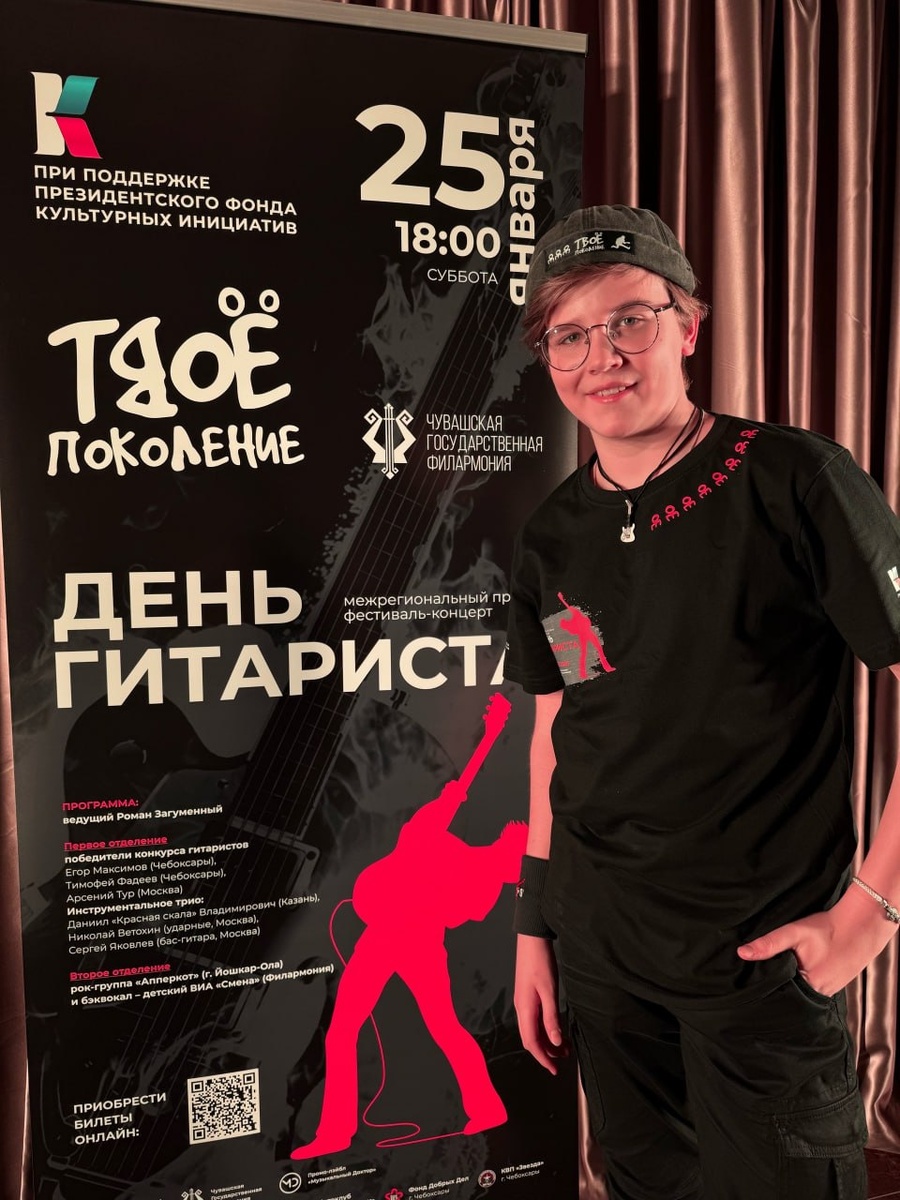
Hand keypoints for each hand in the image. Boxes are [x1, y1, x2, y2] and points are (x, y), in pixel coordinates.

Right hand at [514, 934, 568, 1072]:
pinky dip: (545, 1029)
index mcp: (525, 1009)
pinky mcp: (527, 996)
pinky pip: (534, 1020)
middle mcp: (521, 1008)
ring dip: (547, 1040)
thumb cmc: (541, 963)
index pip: (531, 1043)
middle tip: (564, 1058)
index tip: (555, 1069)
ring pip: (533, 1030)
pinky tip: (556, 1027)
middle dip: (546, 1052)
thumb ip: (551, 1018)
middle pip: (531, 1039)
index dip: (543, 1058)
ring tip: (564, 1045)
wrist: (532, 939)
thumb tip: (555, 1041)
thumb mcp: (550, 991)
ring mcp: (523, 1002)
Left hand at [737, 886, 898, 994]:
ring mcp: (828, 992)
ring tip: (777, 974)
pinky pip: (812, 989)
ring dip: (790, 985)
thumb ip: (770, 944)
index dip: (764, 987)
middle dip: (776, 987)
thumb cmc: (826, 928)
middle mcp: (818, 994)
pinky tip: (798, 971)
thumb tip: (742, 954)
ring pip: (801, 992)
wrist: (860, 926)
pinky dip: (803, 982)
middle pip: (789, 994)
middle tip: (759, 979)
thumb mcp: (794, 932)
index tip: (749, 983)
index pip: (778, 993)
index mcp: (808, 986)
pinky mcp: (833, 986)